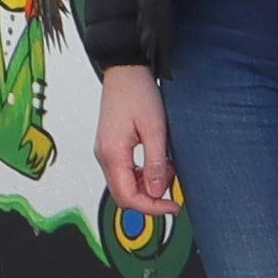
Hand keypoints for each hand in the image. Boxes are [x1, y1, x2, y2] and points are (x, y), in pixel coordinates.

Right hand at [93, 64, 173, 212]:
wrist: (125, 70)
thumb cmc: (138, 93)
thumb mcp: (155, 129)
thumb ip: (155, 164)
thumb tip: (158, 193)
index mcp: (112, 154)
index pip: (128, 197)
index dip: (152, 207)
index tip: (173, 206)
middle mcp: (104, 157)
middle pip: (124, 196)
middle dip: (150, 199)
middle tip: (173, 190)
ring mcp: (106, 153)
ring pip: (125, 185)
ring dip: (148, 185)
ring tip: (167, 167)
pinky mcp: (110, 148)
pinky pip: (125, 172)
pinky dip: (143, 174)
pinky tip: (158, 161)